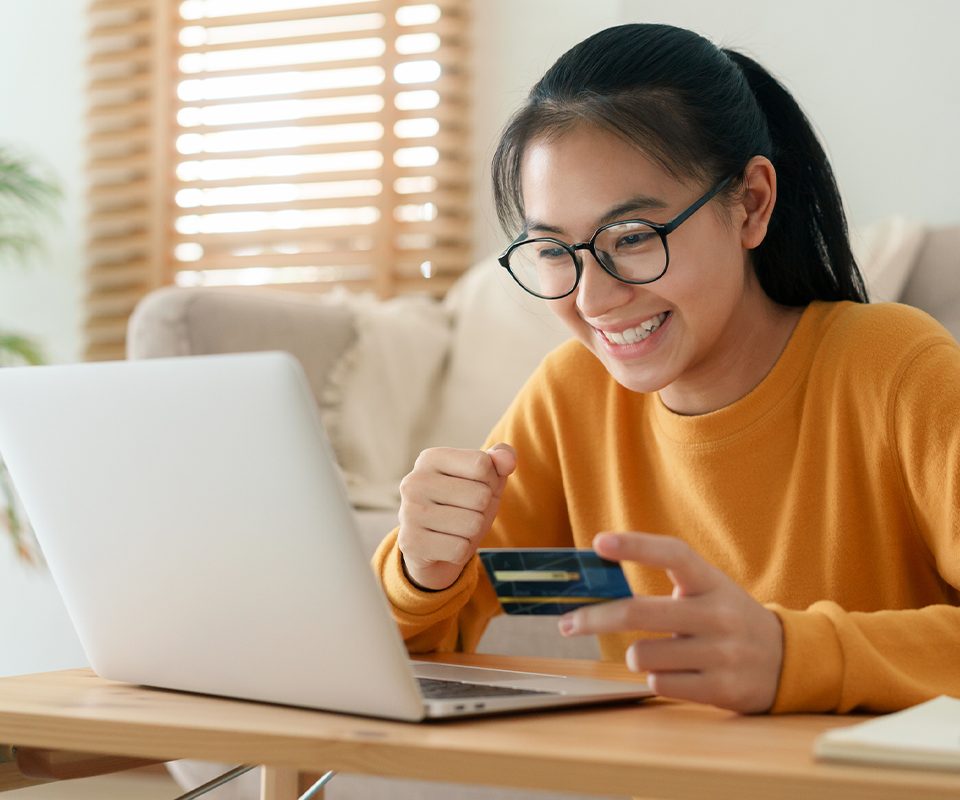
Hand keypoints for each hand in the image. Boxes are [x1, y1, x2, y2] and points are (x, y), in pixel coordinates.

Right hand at [397, 443, 515, 590]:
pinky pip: (460, 550)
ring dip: (473, 531)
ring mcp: (408, 512)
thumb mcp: (486, 479)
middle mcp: (414, 481)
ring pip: (473, 524)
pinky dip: (461, 551)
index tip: (474, 487)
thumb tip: (508, 461)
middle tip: (464, 512)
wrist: (435, 547)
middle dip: (482, 509)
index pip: (482, 464)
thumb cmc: (464, 505)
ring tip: (455, 529)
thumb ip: (501, 459)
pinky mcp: (410, 543)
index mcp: (430, 458)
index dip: (490, 481)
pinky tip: (445, 544)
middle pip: (480, 496)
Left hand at [559, 532, 783, 712]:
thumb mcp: (708, 591)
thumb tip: (602, 585)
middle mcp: (718, 613)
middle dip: (594, 618)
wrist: (788, 661)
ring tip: (657, 653)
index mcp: (711, 582)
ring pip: (643, 654)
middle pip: (638, 613)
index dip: (635, 545)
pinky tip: (678, 674)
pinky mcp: (722, 688)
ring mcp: (723, 652)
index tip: (598, 541)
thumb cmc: (728, 619)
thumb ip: (668, 586)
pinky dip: (658, 679)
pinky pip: (660, 684)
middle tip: (568, 623)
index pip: (673, 553)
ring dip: (637, 656)